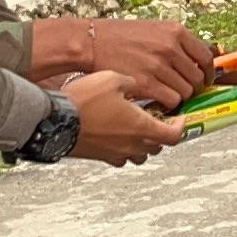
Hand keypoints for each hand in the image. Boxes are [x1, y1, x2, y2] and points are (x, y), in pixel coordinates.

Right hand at [33, 17, 212, 107]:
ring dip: (179, 98)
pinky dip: (166, 104)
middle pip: (197, 78)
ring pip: (185, 92)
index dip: (208, 73)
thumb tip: (197, 60)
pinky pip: (170, 101)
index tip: (204, 80)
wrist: (91, 42)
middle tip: (184, 92)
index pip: (206, 57)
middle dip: (193, 89)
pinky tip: (157, 101)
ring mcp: (158, 66)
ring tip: (167, 97)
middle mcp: (170, 47)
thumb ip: (175, 43)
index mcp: (175, 31)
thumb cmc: (119, 37)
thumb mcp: (152, 29)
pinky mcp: (146, 83)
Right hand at [61, 71, 185, 165]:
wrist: (56, 120)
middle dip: (163, 133)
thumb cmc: (84, 101)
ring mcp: (116, 153)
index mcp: (141, 127)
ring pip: (141, 154)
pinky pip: (121, 157)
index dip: (181, 127)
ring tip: (138, 127)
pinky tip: (117, 134)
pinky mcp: (101, 157)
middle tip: (160, 119)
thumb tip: (138, 84)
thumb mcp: (113, 79)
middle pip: (158, 146)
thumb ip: (133, 82)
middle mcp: (132, 145)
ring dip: (145, 143)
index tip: (180, 118)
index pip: (173, 135)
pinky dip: (125, 148)